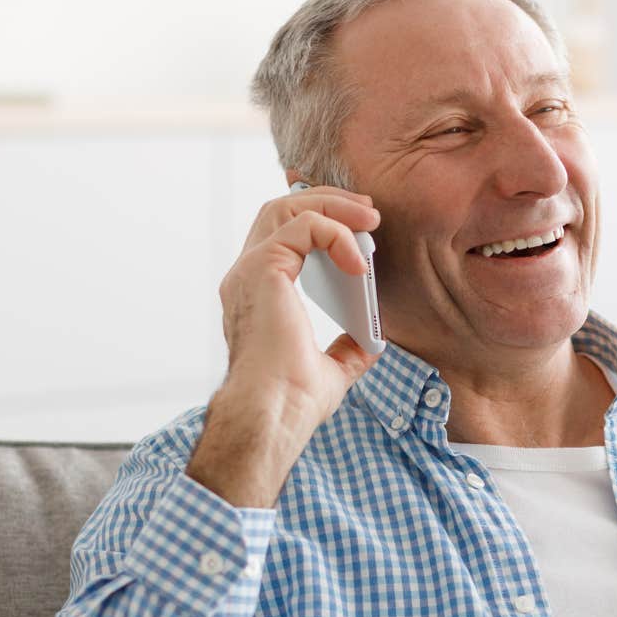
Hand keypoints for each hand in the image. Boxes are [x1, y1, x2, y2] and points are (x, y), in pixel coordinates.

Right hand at [215, 183, 383, 423]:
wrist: (274, 414)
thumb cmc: (292, 402)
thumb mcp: (331, 370)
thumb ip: (346, 349)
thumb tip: (370, 340)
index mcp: (256, 295)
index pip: (279, 235)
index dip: (319, 222)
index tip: (360, 231)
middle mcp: (245, 277)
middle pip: (280, 210)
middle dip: (328, 202)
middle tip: (369, 214)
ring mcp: (250, 270)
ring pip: (287, 207)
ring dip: (334, 207)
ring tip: (370, 220)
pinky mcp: (264, 269)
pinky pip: (305, 226)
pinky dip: (337, 235)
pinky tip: (360, 264)